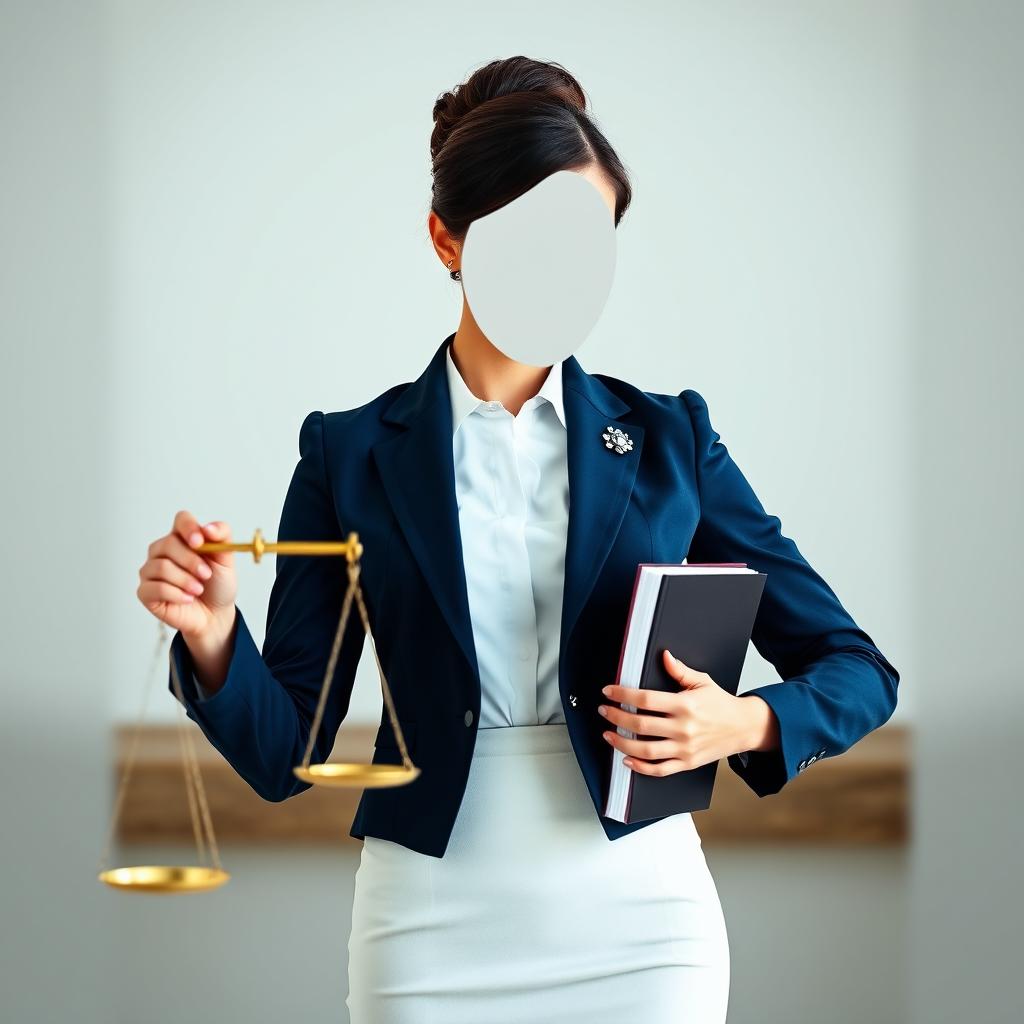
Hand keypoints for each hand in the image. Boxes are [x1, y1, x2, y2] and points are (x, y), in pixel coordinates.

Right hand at [136, 510, 237, 638]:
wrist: (215, 614)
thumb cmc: (217, 584)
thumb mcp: (226, 559)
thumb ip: (222, 538)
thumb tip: (208, 528)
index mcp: (183, 538)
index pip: (181, 519)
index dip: (189, 528)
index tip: (199, 542)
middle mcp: (163, 551)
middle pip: (169, 544)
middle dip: (191, 561)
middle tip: (206, 575)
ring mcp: (151, 570)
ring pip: (161, 567)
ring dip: (185, 580)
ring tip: (198, 589)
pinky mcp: (145, 591)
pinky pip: (155, 588)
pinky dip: (176, 594)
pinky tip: (187, 599)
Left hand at [598, 648, 763, 775]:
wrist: (744, 727)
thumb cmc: (721, 705)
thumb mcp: (702, 682)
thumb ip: (680, 671)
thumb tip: (664, 657)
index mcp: (685, 705)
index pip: (645, 699)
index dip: (622, 694)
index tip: (609, 691)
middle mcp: (683, 728)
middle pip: (640, 724)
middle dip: (616, 716)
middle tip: (604, 711)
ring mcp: (685, 748)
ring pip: (645, 750)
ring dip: (622, 743)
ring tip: (608, 734)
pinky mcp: (687, 763)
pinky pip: (660, 770)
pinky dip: (640, 767)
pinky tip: (627, 759)